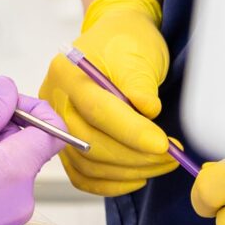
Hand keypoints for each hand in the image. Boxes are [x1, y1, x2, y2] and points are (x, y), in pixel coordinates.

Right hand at [39, 0, 173, 197]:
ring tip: (162, 162)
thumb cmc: (126, 43)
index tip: (163, 145)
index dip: (132, 132)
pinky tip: (137, 177)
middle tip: (170, 156)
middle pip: (89, 142)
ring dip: (129, 170)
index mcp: (68, 73)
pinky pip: (82, 175)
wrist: (116, 41)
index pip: (98, 110)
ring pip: (88, 163)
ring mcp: (58, 126)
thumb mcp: (138, 52)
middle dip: (135, 156)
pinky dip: (110, 183)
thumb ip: (140, 82)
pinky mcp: (67, 144)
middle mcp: (54, 101)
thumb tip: (147, 111)